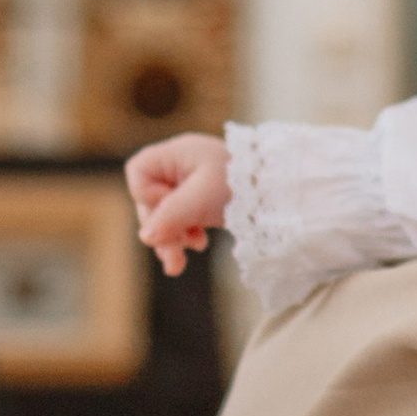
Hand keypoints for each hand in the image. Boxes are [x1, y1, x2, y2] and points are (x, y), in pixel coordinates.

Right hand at [127, 132, 230, 275]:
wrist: (278, 192)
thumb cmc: (241, 185)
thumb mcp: (202, 199)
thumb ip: (171, 216)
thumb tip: (145, 238)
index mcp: (176, 153)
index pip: (138, 172)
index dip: (147, 196)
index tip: (171, 208)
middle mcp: (178, 166)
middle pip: (148, 200)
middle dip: (161, 229)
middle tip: (176, 253)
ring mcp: (187, 184)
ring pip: (162, 215)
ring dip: (171, 238)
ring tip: (180, 262)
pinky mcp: (198, 201)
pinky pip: (178, 220)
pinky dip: (183, 237)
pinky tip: (197, 246)